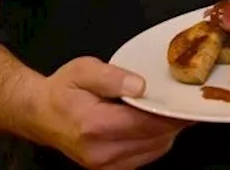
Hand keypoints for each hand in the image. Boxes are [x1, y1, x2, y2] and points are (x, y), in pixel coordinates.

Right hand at [31, 56, 190, 169]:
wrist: (41, 115)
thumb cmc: (63, 90)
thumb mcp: (83, 70)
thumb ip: (112, 77)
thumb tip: (141, 86)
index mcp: (94, 126)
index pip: (146, 123)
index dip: (172, 113)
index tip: (188, 101)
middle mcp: (102, 152)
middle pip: (155, 139)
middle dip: (173, 121)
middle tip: (184, 101)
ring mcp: (106, 166)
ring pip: (155, 151)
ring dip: (166, 131)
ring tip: (169, 110)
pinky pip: (146, 157)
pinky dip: (155, 140)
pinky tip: (152, 123)